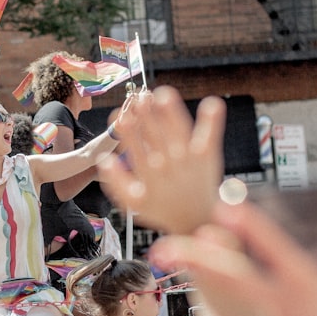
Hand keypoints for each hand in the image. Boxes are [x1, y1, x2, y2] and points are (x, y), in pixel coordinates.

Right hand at [100, 86, 224, 234]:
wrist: (196, 221)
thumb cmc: (161, 208)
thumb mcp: (133, 202)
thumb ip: (116, 182)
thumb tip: (104, 160)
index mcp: (148, 176)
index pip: (135, 148)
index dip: (127, 131)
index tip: (121, 116)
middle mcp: (169, 166)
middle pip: (155, 135)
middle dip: (146, 115)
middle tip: (139, 98)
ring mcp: (189, 160)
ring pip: (179, 131)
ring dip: (171, 112)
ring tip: (163, 94)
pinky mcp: (208, 157)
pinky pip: (210, 136)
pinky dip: (212, 121)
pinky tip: (213, 103)